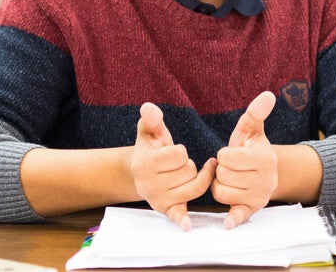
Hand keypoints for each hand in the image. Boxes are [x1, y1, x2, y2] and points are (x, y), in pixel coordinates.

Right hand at [131, 102, 214, 230]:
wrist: (141, 173)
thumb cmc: (150, 149)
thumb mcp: (149, 132)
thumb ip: (151, 120)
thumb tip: (149, 108)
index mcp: (144, 164)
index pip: (179, 154)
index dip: (180, 151)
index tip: (170, 153)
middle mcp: (149, 185)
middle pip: (189, 171)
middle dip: (187, 165)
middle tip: (175, 166)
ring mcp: (158, 199)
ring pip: (194, 187)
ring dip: (194, 178)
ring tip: (183, 174)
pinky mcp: (166, 210)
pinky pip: (177, 216)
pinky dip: (182, 221)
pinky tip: (186, 227)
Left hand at [213, 91, 277, 229]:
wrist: (265, 172)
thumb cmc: (252, 149)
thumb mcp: (251, 130)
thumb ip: (255, 113)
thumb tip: (268, 95)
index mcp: (264, 158)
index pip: (226, 158)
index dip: (224, 155)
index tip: (233, 155)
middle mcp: (265, 179)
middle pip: (222, 176)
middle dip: (222, 172)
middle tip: (233, 169)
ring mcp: (259, 196)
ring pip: (221, 193)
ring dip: (221, 186)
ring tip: (232, 180)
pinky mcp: (252, 210)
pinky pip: (239, 215)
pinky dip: (233, 220)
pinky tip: (227, 224)